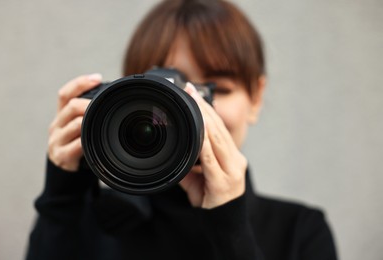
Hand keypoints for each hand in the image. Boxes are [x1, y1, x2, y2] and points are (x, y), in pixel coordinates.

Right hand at [48, 74, 101, 171]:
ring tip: (103, 121)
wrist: (66, 175)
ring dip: (90, 121)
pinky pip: (77, 145)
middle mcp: (56, 126)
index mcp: (62, 116)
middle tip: (105, 105)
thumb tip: (117, 100)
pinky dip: (87, 141)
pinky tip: (96, 141)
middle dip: (89, 104)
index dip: (80, 83)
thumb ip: (90, 116)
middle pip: (71, 107)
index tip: (98, 78)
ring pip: (75, 125)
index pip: (65, 94)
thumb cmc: (78, 147)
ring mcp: (57, 141)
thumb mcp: (81, 129)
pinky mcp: (62, 156)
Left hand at [180, 84, 246, 208]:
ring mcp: (232, 171)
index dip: (209, 110)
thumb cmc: (213, 199)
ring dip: (204, 120)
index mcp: (232, 156)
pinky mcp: (224, 182)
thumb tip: (175, 153)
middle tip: (191, 90)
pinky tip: (198, 133)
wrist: (225, 225)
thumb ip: (189, 165)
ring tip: (194, 103)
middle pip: (219, 129)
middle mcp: (235, 161)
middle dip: (205, 108)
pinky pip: (211, 160)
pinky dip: (204, 145)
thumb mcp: (200, 179)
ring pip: (217, 140)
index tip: (196, 94)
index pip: (220, 128)